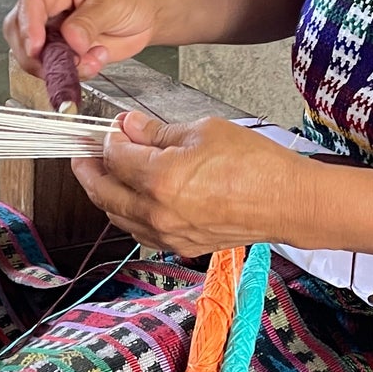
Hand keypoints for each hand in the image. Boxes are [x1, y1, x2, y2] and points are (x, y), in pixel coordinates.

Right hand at [3, 0, 164, 78]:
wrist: (150, 11)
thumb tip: (70, 40)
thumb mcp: (113, 2)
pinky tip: (93, 61)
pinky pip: (54, 66)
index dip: (29, 25)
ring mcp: (54, 26)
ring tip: (89, 60)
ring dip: (57, 65)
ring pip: (33, 52)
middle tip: (57, 64)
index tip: (36, 47)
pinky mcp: (62, 47)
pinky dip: (71, 72)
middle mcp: (51, 1)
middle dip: (36, 52)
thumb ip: (89, 22)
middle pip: (20, 28)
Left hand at [72, 112, 311, 256]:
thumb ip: (158, 132)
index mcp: (160, 179)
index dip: (109, 137)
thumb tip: (130, 127)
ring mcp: (168, 234)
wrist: (288, 202)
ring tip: (104, 174)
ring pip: (117, 216)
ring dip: (105, 194)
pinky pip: (139, 232)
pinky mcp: (181, 245)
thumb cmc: (254, 163)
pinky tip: (130, 199)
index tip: (114, 126)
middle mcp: (157, 212)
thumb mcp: (203, 131)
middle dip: (90, 169)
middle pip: (104, 192)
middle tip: (84, 153)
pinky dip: (127, 214)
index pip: (114, 156)